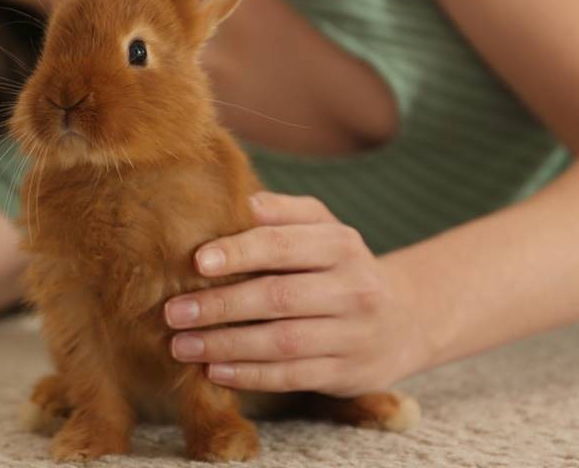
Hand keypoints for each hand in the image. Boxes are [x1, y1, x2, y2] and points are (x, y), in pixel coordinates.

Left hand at [163, 192, 432, 397]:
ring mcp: (351, 335)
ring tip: (181, 345)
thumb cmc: (342, 267)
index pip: (284, 246)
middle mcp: (353, 290)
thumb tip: (242, 202)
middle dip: (220, 306)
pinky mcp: (345, 373)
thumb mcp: (325, 229)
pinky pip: (291, 376)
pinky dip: (249, 375)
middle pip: (278, 298)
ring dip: (226, 345)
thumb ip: (286, 212)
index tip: (197, 261)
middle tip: (173, 311)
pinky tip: (213, 369)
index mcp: (342, 246)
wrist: (405, 320)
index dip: (240, 253)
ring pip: (282, 342)